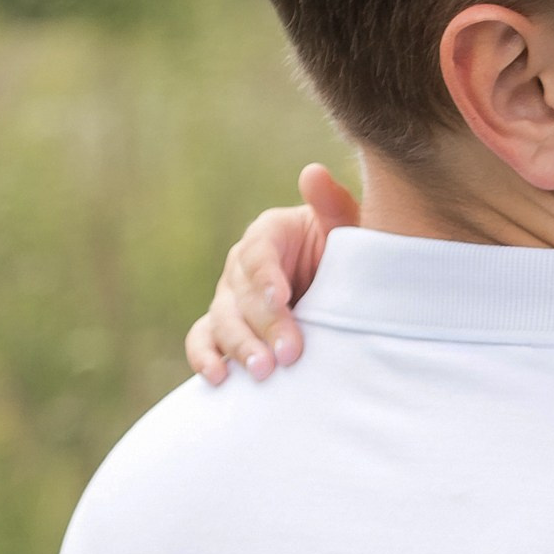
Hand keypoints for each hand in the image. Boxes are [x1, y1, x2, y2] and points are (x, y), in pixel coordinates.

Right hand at [184, 164, 358, 383]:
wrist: (344, 293)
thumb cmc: (349, 258)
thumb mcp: (348, 231)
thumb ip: (332, 206)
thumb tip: (313, 173)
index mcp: (270, 235)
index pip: (259, 253)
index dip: (266, 276)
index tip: (283, 299)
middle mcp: (243, 265)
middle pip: (240, 293)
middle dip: (265, 324)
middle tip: (290, 353)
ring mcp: (230, 299)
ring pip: (222, 320)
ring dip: (240, 346)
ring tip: (264, 371)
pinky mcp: (224, 328)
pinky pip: (203, 340)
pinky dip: (205, 358)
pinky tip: (218, 379)